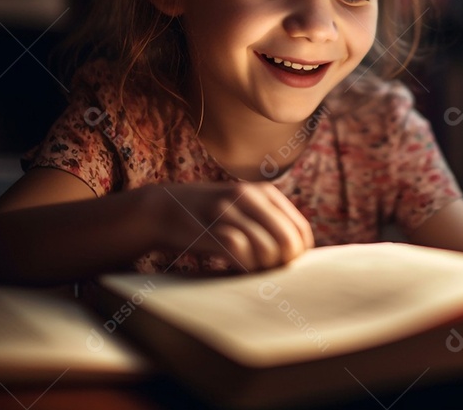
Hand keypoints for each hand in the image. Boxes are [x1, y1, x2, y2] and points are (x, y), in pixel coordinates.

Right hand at [152, 182, 314, 271]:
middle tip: (264, 271)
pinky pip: (240, 253)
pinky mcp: (208, 227)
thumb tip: (299, 256)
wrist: (161, 209)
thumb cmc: (209, 217)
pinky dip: (241, 266)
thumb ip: (269, 223)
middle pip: (287, 242)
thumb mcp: (243, 208)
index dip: (297, 256)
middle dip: (281, 264)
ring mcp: (228, 210)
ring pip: (266, 249)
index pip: (300, 231)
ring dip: (260, 268)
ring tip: (247, 268)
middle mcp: (249, 196)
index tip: (282, 266)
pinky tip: (233, 267)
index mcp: (264, 192)